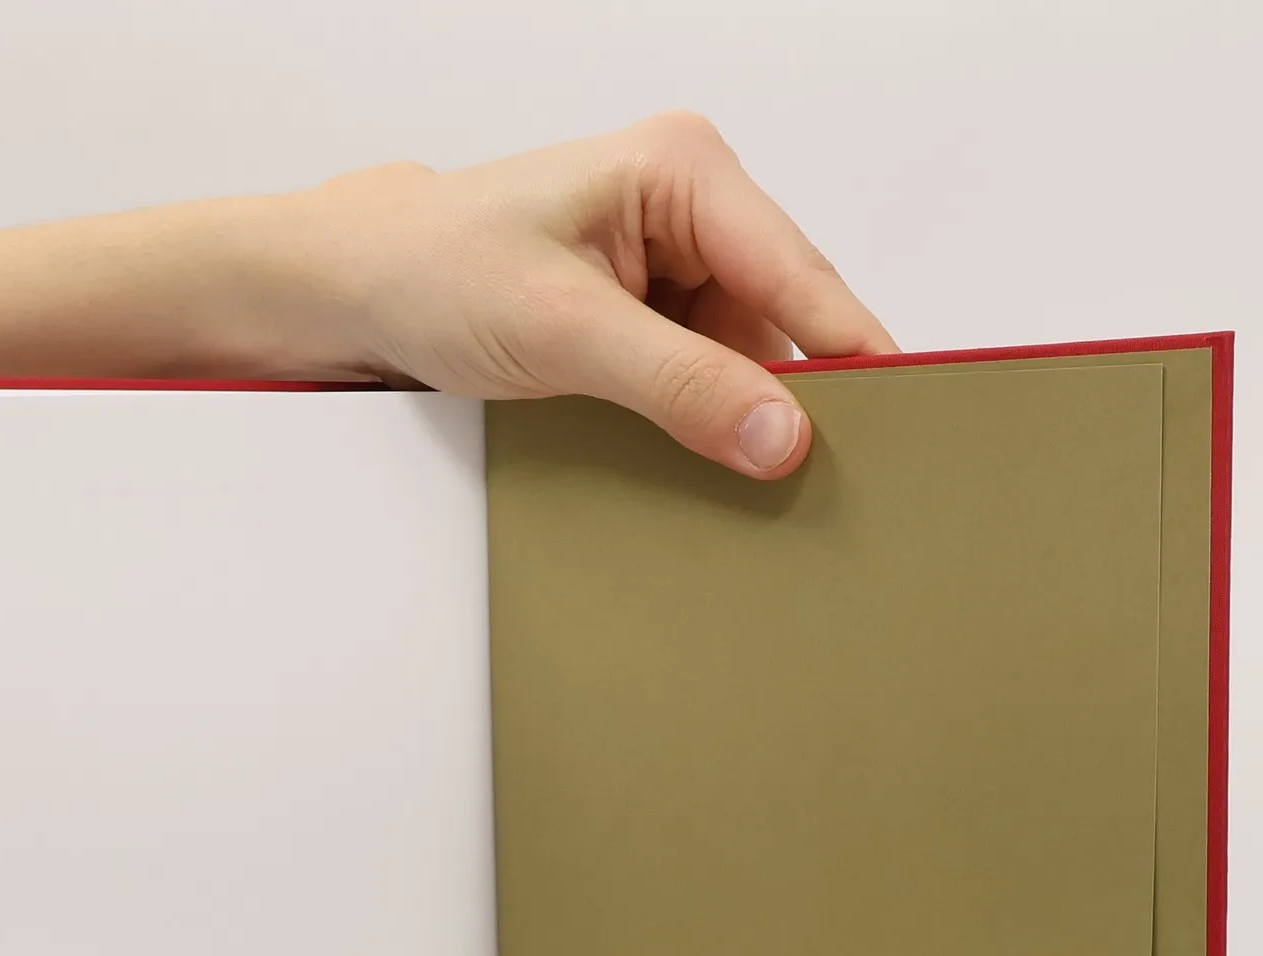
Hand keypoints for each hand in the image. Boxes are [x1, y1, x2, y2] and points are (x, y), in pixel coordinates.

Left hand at [304, 111, 898, 479]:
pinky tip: (697, 459)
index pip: (801, 273)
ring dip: (739, 418)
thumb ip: (679, 384)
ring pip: (747, 358)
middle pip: (785, 319)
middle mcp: (691, 206)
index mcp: (683, 171)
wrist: (358, 292)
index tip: (904, 423)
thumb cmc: (434, 271)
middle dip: (791, 396)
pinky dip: (704, 421)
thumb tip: (779, 434)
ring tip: (739, 477)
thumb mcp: (563, 334)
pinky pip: (706, 375)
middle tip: (816, 477)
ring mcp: (673, 261)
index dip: (853, 354)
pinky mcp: (648, 312)